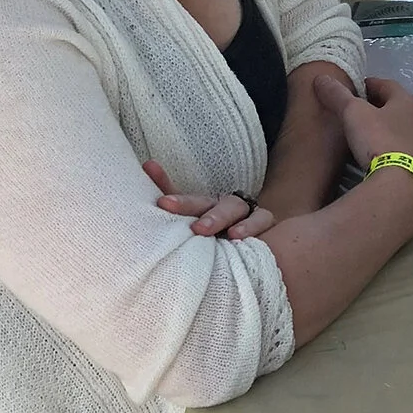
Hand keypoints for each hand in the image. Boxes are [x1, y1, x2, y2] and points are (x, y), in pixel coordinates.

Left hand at [142, 159, 274, 240]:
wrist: (256, 246)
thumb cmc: (218, 237)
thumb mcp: (195, 224)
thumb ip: (171, 201)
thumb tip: (147, 166)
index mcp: (205, 206)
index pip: (187, 200)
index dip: (177, 200)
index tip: (162, 203)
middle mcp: (223, 205)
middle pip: (209, 203)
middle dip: (196, 210)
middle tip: (192, 227)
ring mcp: (246, 211)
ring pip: (236, 208)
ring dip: (222, 218)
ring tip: (215, 232)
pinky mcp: (266, 221)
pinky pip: (262, 219)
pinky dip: (251, 225)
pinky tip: (239, 238)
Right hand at [315, 72, 412, 174]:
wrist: (401, 185)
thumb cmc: (378, 141)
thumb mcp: (353, 114)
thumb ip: (337, 96)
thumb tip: (321, 79)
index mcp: (407, 102)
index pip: (387, 85)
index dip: (369, 85)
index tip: (355, 89)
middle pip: (400, 109)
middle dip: (381, 109)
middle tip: (361, 114)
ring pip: (407, 132)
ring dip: (392, 132)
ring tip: (372, 139)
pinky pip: (411, 154)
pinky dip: (399, 153)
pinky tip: (386, 161)